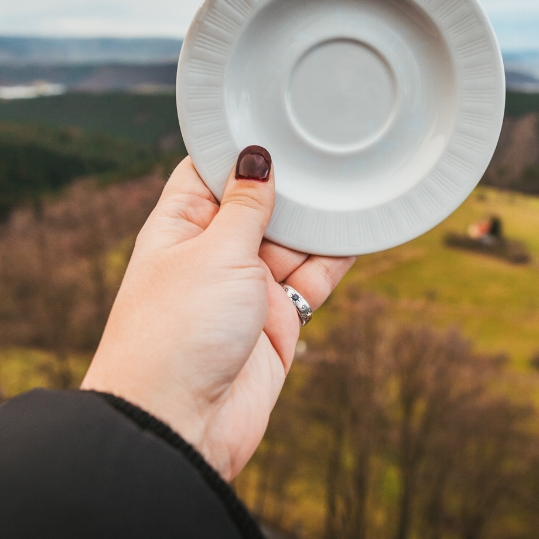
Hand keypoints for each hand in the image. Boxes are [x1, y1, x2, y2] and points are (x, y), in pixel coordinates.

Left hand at [81, 148, 354, 479]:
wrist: (180, 425)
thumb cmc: (177, 334)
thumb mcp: (214, 253)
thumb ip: (246, 206)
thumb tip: (255, 156)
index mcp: (179, 228)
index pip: (209, 172)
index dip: (239, 146)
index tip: (274, 113)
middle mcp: (212, 254)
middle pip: (259, 203)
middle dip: (290, 181)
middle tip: (329, 141)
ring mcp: (246, 288)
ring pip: (291, 240)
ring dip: (319, 217)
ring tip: (354, 176)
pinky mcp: (276, 322)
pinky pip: (313, 278)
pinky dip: (336, 256)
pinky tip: (361, 226)